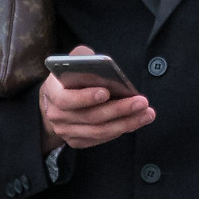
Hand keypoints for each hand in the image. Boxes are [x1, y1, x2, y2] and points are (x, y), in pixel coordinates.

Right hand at [39, 45, 153, 149]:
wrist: (54, 103)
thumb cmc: (68, 79)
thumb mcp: (69, 64)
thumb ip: (80, 57)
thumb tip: (94, 58)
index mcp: (52, 93)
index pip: (66, 99)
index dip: (85, 97)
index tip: (106, 92)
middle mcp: (57, 116)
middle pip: (90, 117)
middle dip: (118, 109)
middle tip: (141, 102)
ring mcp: (66, 131)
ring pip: (99, 131)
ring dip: (126, 123)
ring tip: (147, 113)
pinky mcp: (77, 141)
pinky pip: (101, 138)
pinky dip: (120, 130)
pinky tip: (136, 121)